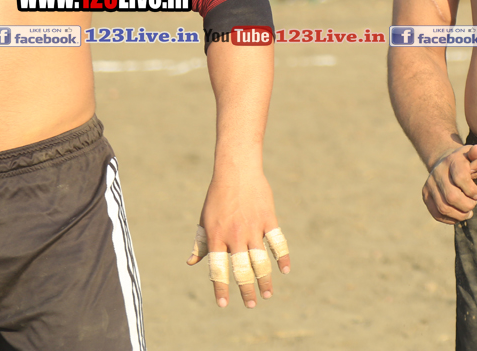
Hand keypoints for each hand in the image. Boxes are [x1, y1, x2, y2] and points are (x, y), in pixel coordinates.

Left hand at [186, 169, 288, 308]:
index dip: (221, 288)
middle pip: (242, 270)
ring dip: (265, 280)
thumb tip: (192, 263)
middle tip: (252, 304)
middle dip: (247, 290)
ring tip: (268, 294)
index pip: (218, 269)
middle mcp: (235, 236)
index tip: (224, 304)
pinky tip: (285, 270)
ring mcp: (253, 227)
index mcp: (217, 237)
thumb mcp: (205, 220)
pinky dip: (282, 256)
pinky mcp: (268, 218)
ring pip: (261, 260)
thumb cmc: (218, 196)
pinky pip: (277, 241)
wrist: (236, 170)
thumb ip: (201, 243)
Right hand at [422, 145, 476, 223]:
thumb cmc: (467, 159)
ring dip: (459, 215)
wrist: (446, 161)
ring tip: (468, 213)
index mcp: (452, 160)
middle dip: (466, 205)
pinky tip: (458, 216)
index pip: (460, 178)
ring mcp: (429, 184)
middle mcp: (438, 171)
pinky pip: (435, 213)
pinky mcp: (425, 194)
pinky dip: (449, 219)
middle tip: (474, 204)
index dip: (471, 190)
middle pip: (451, 196)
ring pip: (443, 207)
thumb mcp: (475, 153)